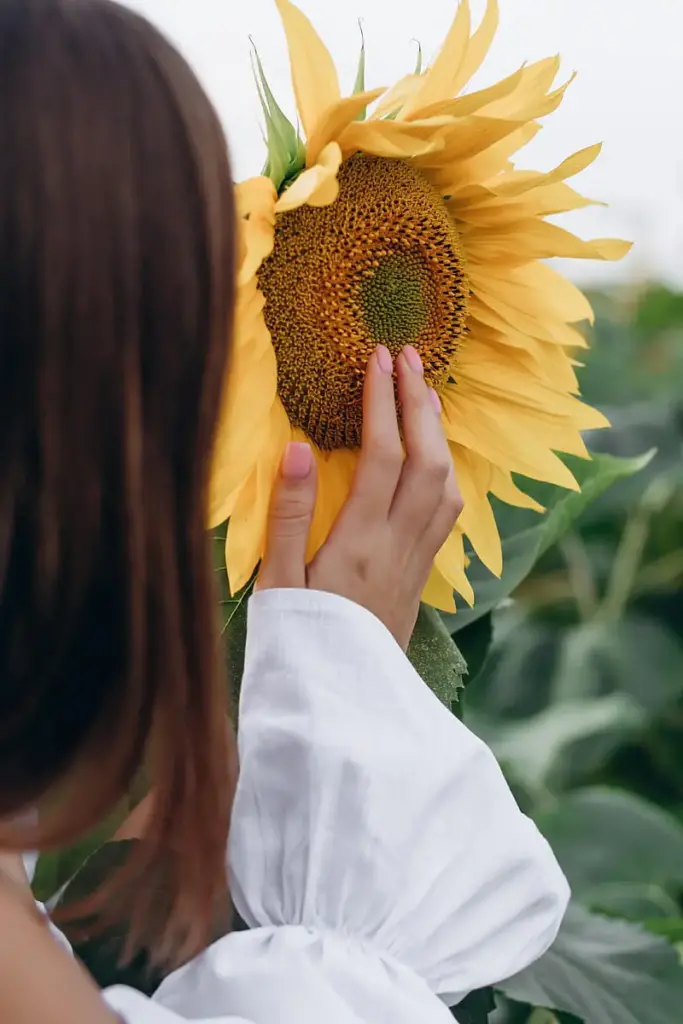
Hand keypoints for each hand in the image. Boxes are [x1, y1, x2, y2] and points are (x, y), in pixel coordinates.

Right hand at [257, 344, 462, 648]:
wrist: (338, 703)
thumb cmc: (297, 641)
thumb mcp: (277, 581)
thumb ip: (287, 516)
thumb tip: (297, 448)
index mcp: (359, 543)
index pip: (384, 457)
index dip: (384, 402)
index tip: (378, 358)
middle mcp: (398, 546)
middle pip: (429, 462)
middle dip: (421, 403)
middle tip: (410, 357)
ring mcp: (415, 561)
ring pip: (447, 486)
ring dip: (440, 434)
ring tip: (425, 395)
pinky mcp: (420, 574)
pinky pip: (447, 512)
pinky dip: (445, 470)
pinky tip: (433, 456)